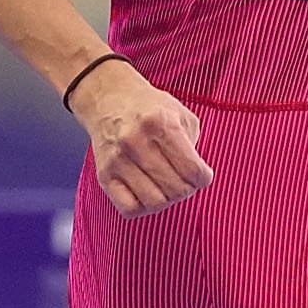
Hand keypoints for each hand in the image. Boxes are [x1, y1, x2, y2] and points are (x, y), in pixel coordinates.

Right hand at [76, 63, 211, 219]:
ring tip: (167, 187)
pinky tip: (148, 194)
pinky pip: (129, 208)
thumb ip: (193, 145)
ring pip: (155, 202)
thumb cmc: (148, 108)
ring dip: (167, 200)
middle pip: (176, 189)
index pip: (193, 170)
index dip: (203, 178)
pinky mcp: (104, 175)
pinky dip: (144, 207)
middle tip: (185, 181)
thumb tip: (197, 177)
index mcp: (160, 124)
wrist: (108, 98)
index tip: (202, 175)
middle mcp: (136, 141)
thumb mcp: (180, 114)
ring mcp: (118, 160)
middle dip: (187, 189)